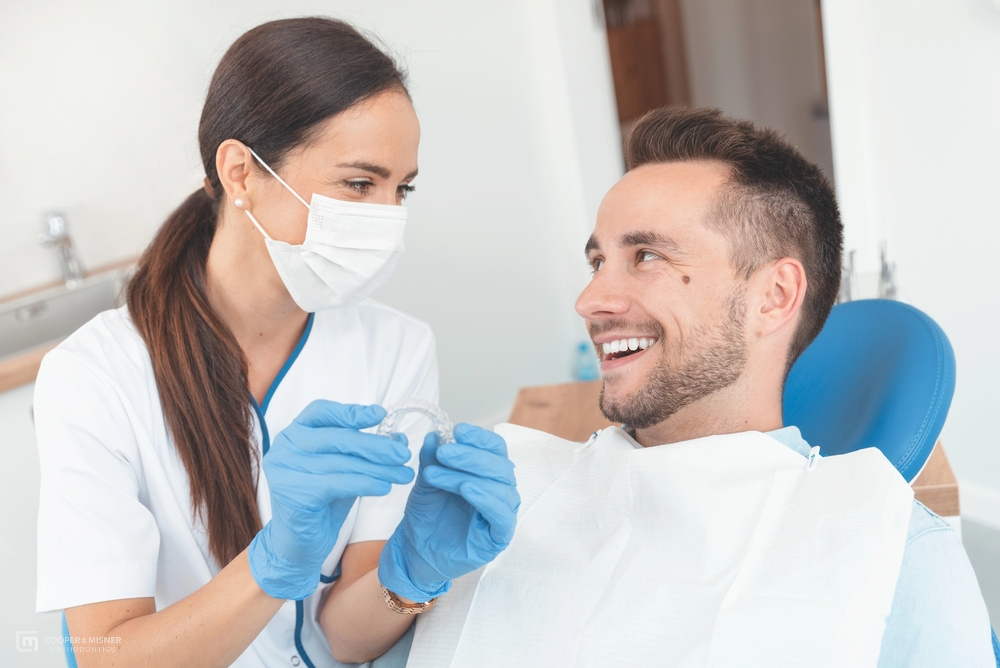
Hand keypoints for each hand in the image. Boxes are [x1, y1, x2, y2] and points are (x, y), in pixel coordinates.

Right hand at [248, 401, 413, 599]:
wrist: (300, 545)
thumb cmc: (322, 503)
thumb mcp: (346, 470)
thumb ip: (366, 452)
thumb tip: (399, 437)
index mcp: (294, 433)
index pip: (321, 411)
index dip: (351, 411)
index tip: (381, 414)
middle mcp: (284, 447)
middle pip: (336, 438)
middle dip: (375, 445)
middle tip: (403, 453)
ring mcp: (284, 470)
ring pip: (341, 462)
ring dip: (378, 468)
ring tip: (404, 473)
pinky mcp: (292, 493)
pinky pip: (336, 483)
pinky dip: (364, 483)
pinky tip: (385, 487)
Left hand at [378, 424, 519, 601]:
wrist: (415, 552)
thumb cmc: (426, 517)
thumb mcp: (427, 481)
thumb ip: (433, 459)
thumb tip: (436, 435)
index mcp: (488, 475)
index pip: (495, 449)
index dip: (480, 437)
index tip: (457, 430)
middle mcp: (500, 492)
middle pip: (499, 466)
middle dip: (470, 455)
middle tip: (444, 452)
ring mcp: (502, 515)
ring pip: (499, 487)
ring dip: (468, 475)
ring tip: (437, 474)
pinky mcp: (499, 537)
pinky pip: (501, 515)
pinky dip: (486, 499)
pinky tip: (467, 489)